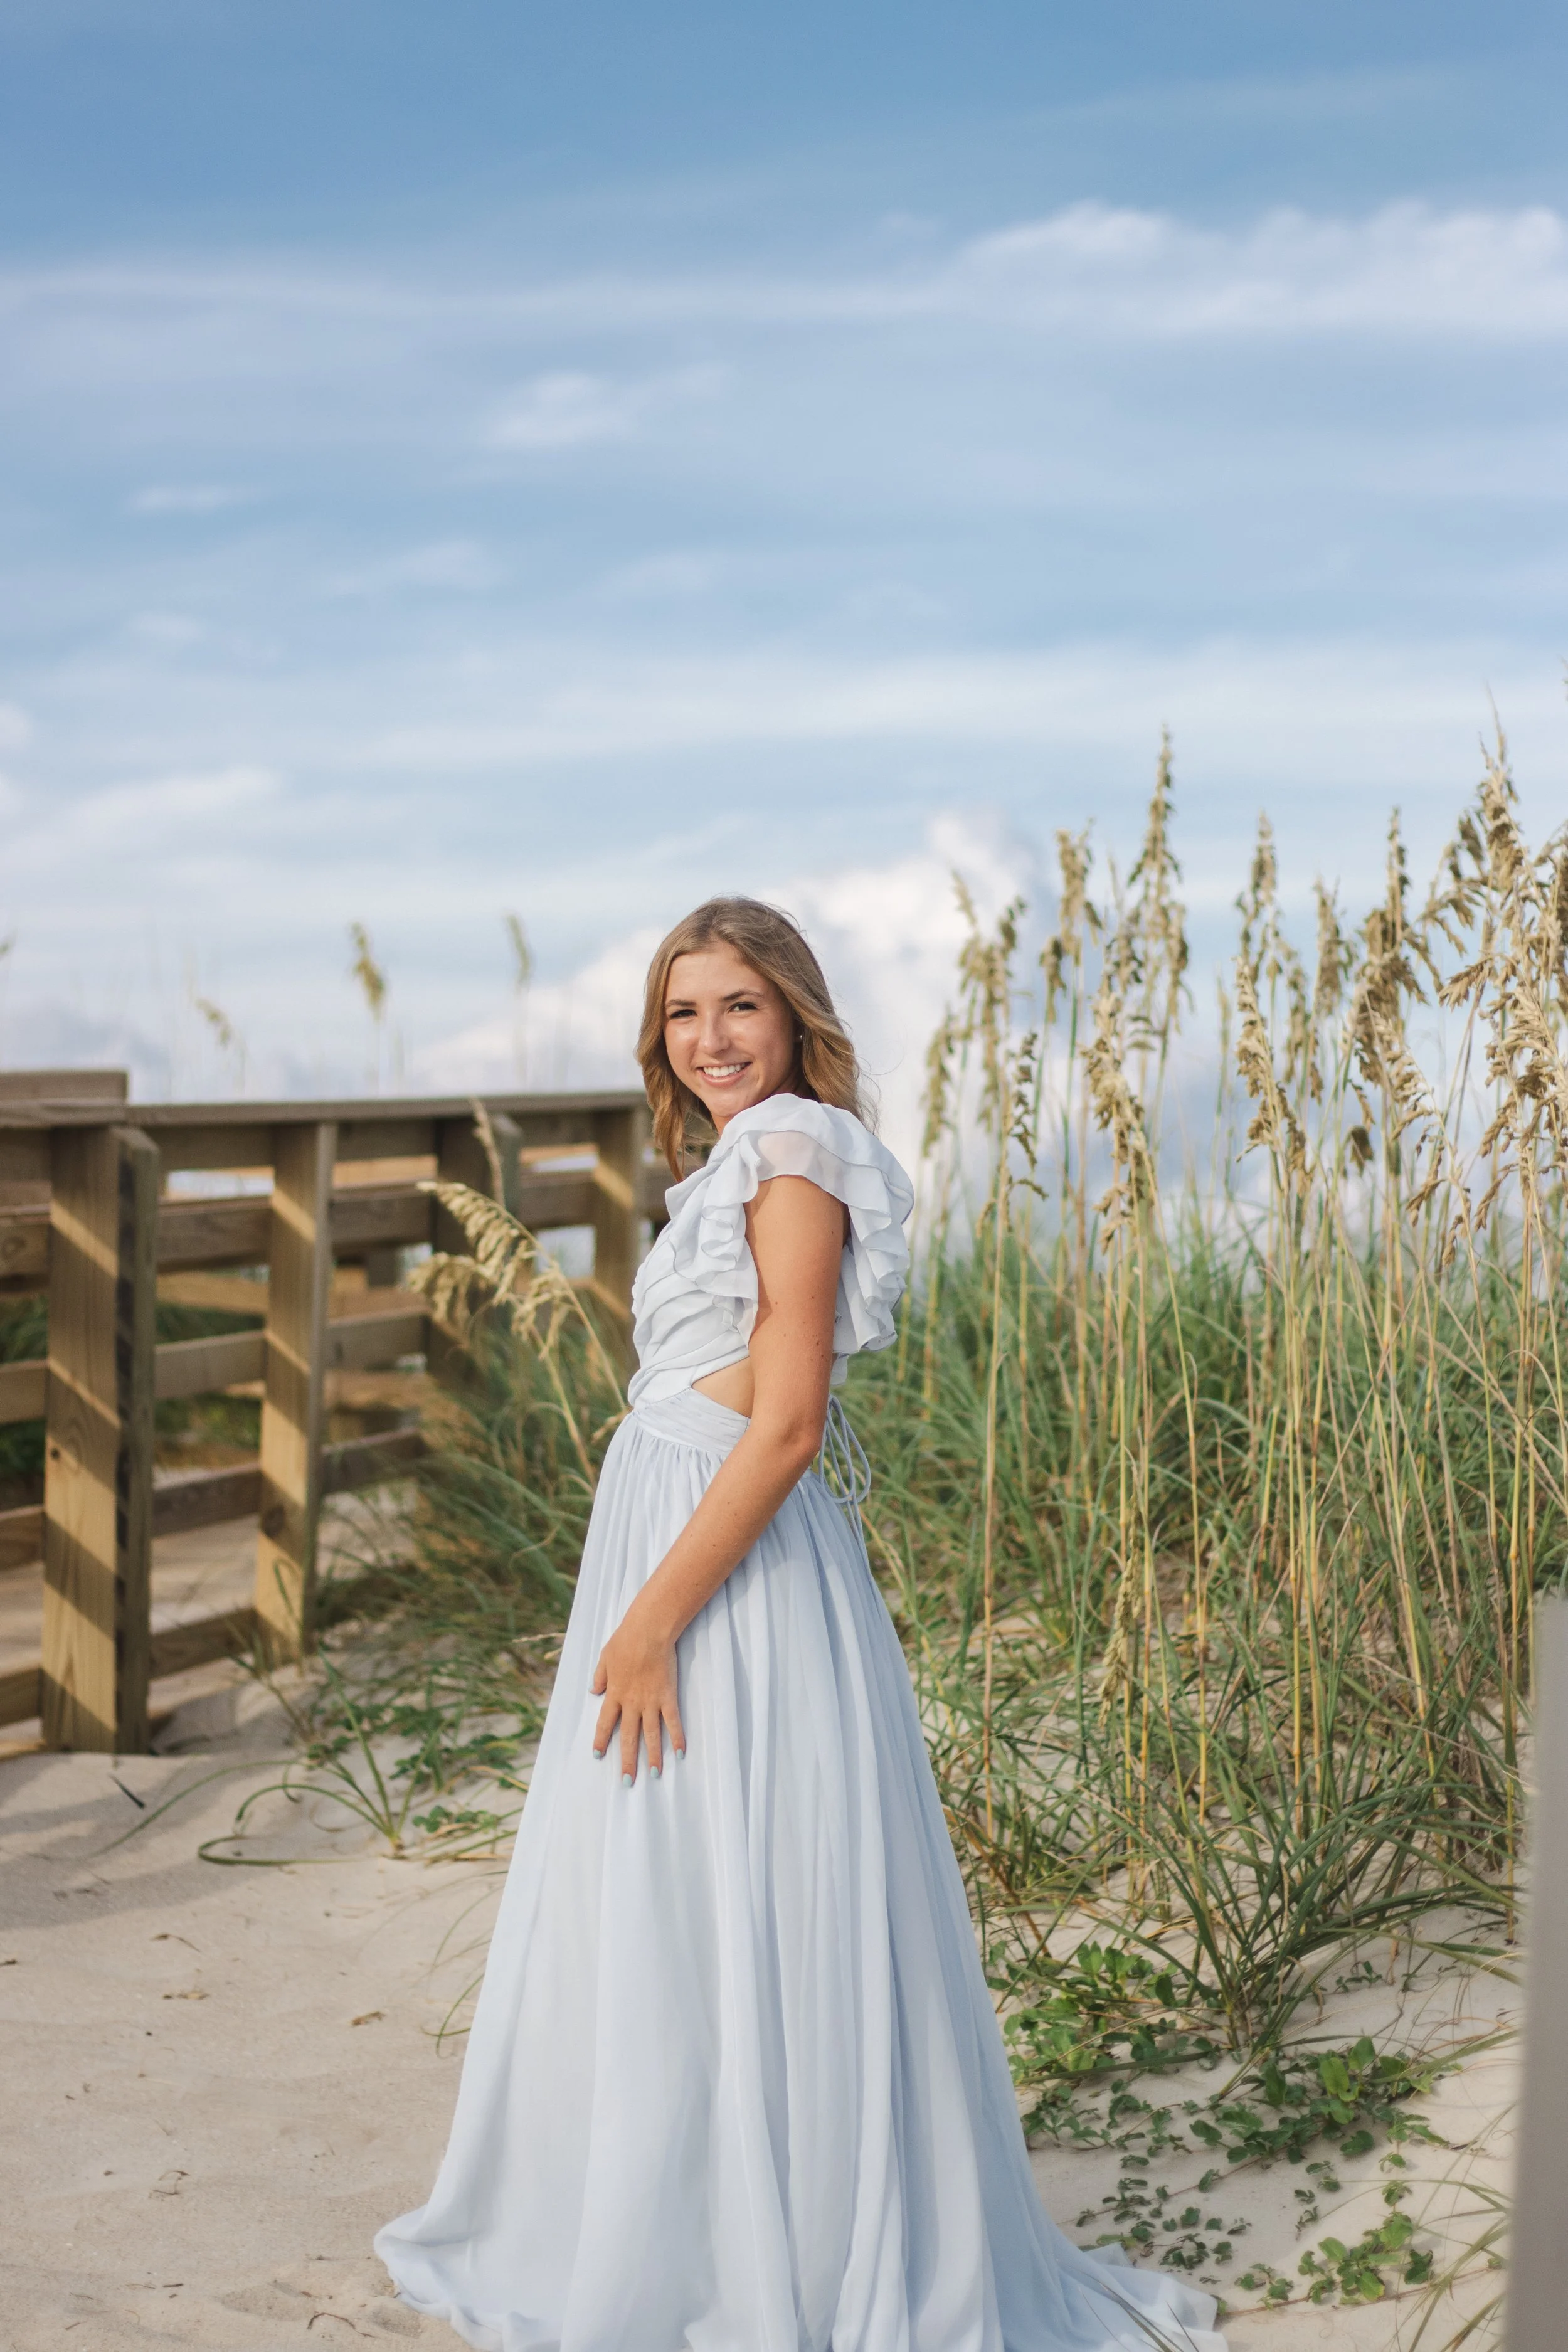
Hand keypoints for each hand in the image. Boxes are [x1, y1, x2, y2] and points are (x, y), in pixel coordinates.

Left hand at [591, 1593, 684, 1782]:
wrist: (648, 1631)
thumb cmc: (625, 1640)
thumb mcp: (605, 1657)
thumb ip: (599, 1676)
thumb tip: (593, 1691)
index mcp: (614, 1694)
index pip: (605, 1724)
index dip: (601, 1740)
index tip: (599, 1755)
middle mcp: (631, 1703)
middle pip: (628, 1737)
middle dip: (627, 1761)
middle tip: (628, 1782)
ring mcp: (651, 1702)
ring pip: (651, 1735)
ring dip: (653, 1756)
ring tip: (654, 1775)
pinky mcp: (668, 1697)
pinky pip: (673, 1722)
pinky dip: (678, 1737)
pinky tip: (681, 1753)